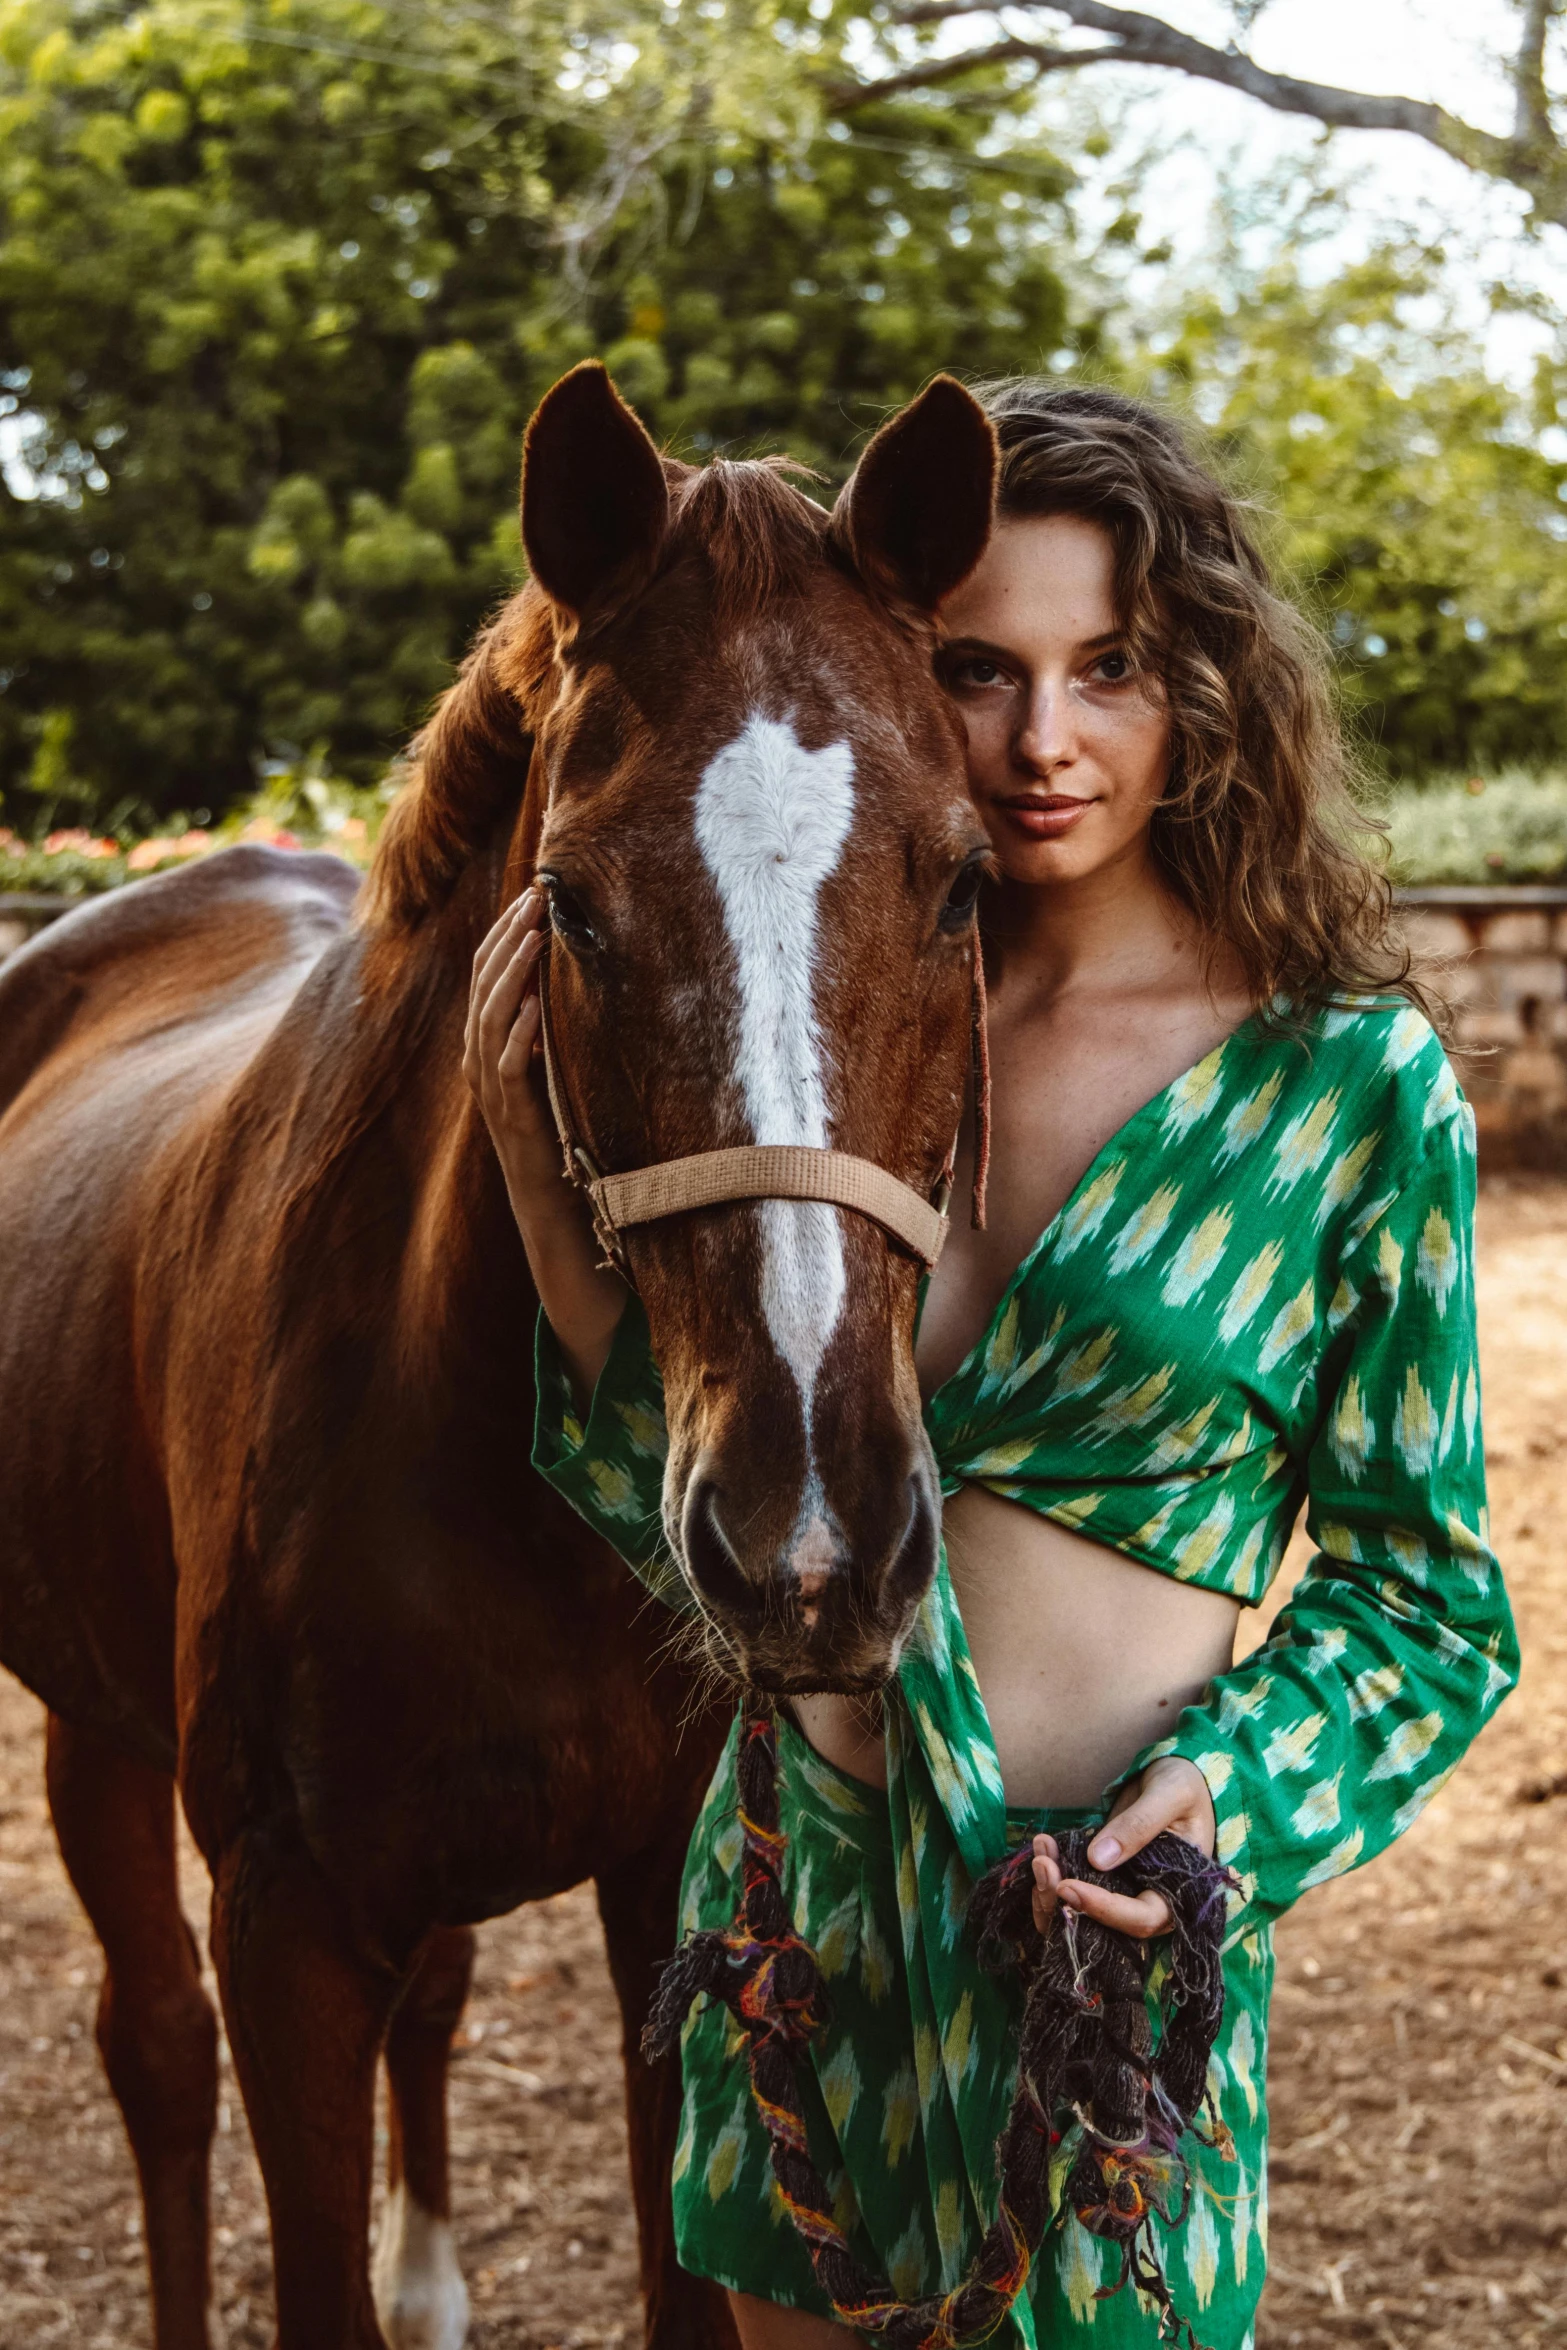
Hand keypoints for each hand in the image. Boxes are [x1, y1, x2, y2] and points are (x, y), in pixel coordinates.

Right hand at [463, 889, 559, 1198]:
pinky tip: (537, 1004)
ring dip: (513, 974)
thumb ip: (540, 1027)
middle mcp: (477, 1058)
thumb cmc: (549, 1124)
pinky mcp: (511, 1111)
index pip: (485, 975)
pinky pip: (508, 1064)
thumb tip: (561, 976)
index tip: (529, 897)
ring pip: (490, 1018)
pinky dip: (520, 1031)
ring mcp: (490, 1085)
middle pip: (484, 986)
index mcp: (481, 1042)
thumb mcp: (542, 1065)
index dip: (503, 933)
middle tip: (534, 900)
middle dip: (507, 939)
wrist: (542, 1192)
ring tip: (536, 937)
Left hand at [1030, 1757, 1215, 1940]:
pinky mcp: (1106, 1880)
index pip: (1141, 1919)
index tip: (1068, 1886)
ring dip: (1052, 1891)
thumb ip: (1139, 1824)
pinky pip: (1076, 1892)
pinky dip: (1054, 1877)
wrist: (1175, 1779)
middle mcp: (1151, 1903)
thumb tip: (1098, 1860)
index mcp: (1178, 1893)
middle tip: (1042, 1865)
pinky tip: (1043, 1847)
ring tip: (1039, 1853)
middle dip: (1067, 1902)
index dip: (1104, 1910)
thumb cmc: (1183, 1785)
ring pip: (1084, 1914)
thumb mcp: (1170, 1795)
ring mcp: (1126, 1894)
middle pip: (1107, 1926)